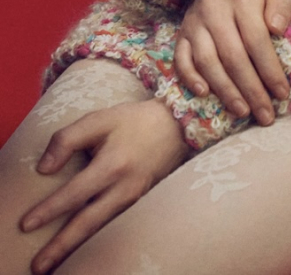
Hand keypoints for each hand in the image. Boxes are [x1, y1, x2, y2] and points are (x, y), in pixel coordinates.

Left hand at [20, 98, 187, 273]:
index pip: (74, 194)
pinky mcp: (139, 202)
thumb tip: (44, 168)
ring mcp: (134, 198)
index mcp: (112, 165)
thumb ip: (68, 139)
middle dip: (61, 246)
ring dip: (76, 248)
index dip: (49, 210)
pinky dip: (96, 239)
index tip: (26, 224)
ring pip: (101, 229)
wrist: (177, 126)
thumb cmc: (135, 121)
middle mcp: (124, 187)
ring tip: (54, 266)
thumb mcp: (100, 119)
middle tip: (38, 267)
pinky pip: (113, 225)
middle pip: (87, 223)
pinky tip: (82, 247)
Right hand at [174, 0, 290, 123]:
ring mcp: (194, 24)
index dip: (270, 70)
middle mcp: (215, 11)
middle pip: (233, 56)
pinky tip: (205, 95)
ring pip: (207, 62)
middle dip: (251, 89)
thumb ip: (282, 7)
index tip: (282, 93)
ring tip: (242, 111)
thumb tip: (277, 30)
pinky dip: (191, 79)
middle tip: (265, 114)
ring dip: (225, 91)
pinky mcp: (180, 35)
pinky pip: (181, 61)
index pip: (257, 40)